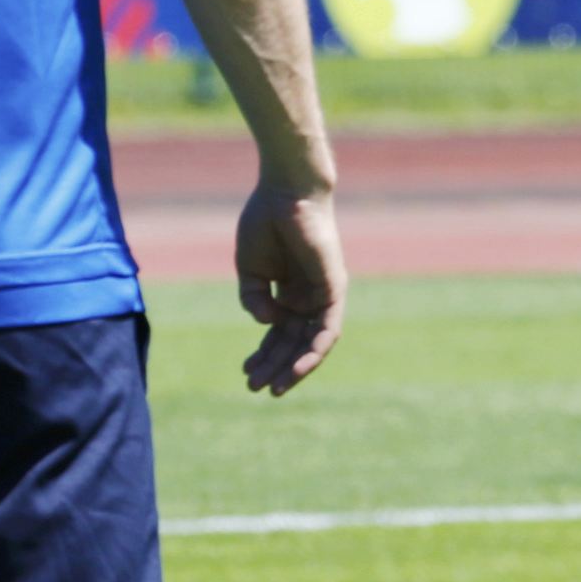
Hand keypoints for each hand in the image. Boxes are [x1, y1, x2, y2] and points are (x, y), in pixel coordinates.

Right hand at [235, 179, 344, 395]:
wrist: (284, 192)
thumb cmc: (265, 222)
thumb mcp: (250, 270)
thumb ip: (254, 299)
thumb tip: (266, 324)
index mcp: (289, 293)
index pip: (279, 334)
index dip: (263, 355)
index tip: (245, 373)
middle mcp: (308, 297)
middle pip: (293, 342)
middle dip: (274, 367)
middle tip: (254, 389)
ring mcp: (323, 294)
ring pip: (312, 342)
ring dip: (294, 367)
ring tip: (274, 388)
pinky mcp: (335, 289)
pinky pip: (328, 328)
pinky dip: (315, 350)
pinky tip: (298, 368)